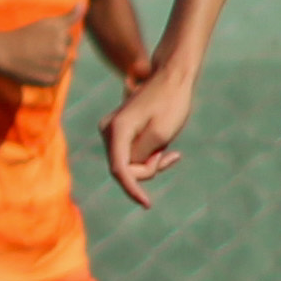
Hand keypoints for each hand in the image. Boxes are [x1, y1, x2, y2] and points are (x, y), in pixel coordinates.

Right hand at [0, 12, 79, 87]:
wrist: (3, 52)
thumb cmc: (24, 35)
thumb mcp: (47, 22)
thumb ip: (69, 16)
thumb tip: (84, 3)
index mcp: (62, 35)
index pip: (68, 39)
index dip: (54, 38)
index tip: (41, 39)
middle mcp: (62, 50)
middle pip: (67, 53)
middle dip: (56, 52)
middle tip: (36, 51)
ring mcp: (56, 67)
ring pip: (62, 66)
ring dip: (52, 64)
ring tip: (35, 60)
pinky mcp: (50, 80)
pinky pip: (55, 78)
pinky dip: (47, 75)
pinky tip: (35, 69)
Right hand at [101, 63, 196, 207]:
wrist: (172, 77)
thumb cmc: (171, 103)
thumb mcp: (161, 135)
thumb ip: (142, 157)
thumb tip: (129, 168)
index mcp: (117, 129)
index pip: (120, 169)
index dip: (132, 189)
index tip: (147, 204)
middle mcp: (108, 129)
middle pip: (125, 167)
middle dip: (148, 169)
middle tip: (172, 156)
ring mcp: (112, 130)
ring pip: (130, 163)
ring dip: (151, 162)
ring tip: (171, 150)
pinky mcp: (120, 132)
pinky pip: (132, 155)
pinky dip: (149, 156)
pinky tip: (165, 148)